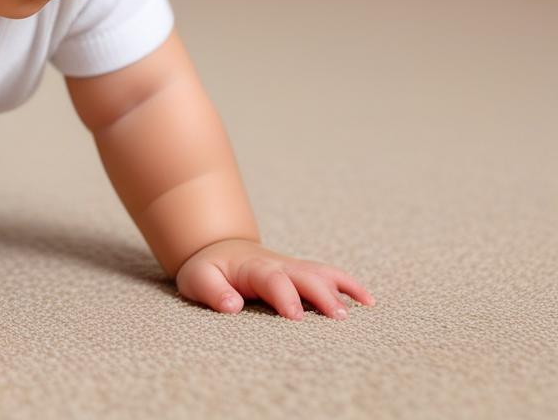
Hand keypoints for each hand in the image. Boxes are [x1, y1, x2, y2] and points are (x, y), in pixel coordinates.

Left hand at [174, 238, 375, 320]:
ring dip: (340, 290)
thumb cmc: (209, 269)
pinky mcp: (302, 273)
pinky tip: (368, 301)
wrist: (218, 249)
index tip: (295, 317)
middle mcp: (279, 265)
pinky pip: (329, 274)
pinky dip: (349, 284)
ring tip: (358, 311)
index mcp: (254, 268)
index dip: (285, 297)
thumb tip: (232, 306)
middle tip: (337, 318)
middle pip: (305, 276)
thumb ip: (213, 291)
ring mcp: (293, 268)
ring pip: (321, 274)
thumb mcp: (199, 278)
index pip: (273, 280)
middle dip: (321, 295)